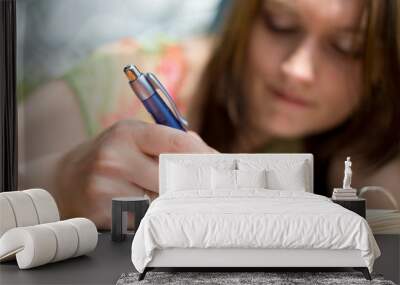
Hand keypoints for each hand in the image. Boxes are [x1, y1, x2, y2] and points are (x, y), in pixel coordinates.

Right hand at [53, 120, 216, 228]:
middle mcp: (115, 158)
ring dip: (169, 200)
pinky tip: (141, 205)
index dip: (204, 156)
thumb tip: (210, 157)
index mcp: (128, 133)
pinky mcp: (103, 214)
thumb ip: (169, 142)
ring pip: (161, 201)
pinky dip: (151, 214)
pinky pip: (144, 218)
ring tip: (157, 192)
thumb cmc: (110, 155)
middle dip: (189, 183)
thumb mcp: (133, 137)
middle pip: (174, 177)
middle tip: (202, 186)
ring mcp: (106, 188)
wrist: (66, 178)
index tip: (219, 167)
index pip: (177, 143)